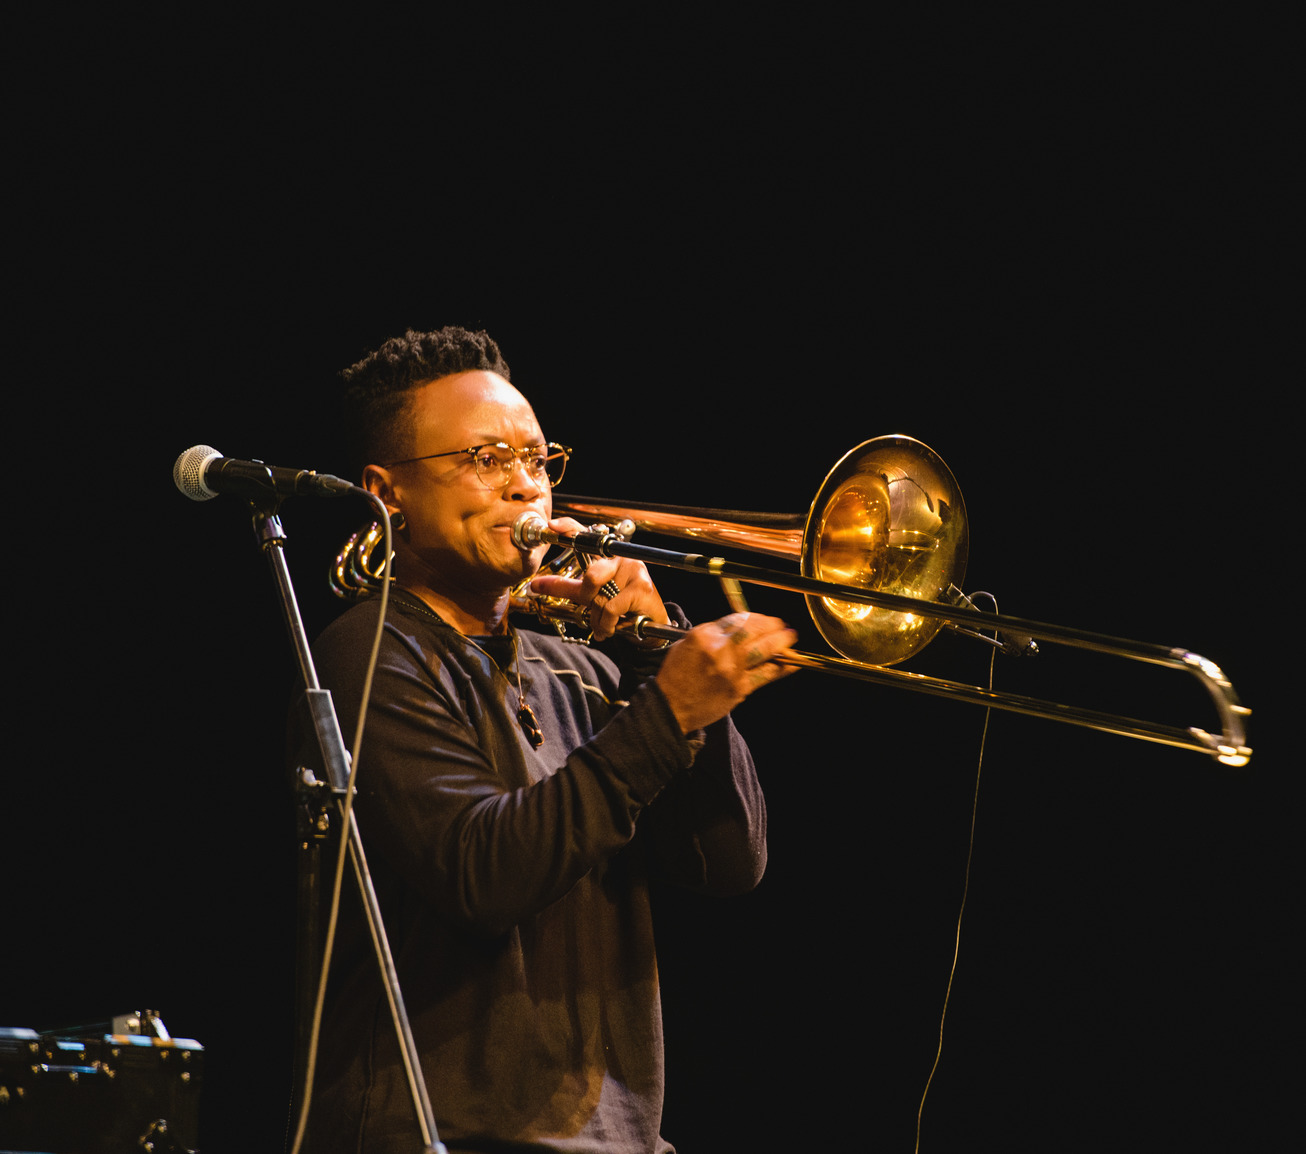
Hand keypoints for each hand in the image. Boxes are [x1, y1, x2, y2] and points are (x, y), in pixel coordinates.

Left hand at [526, 518, 670, 641]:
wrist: (652, 626)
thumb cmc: (622, 608)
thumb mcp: (591, 595)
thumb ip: (565, 588)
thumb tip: (536, 585)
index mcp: (607, 557)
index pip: (587, 536)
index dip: (569, 528)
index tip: (552, 526)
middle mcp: (621, 559)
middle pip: (591, 575)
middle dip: (587, 597)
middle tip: (593, 607)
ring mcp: (634, 571)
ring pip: (600, 597)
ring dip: (599, 619)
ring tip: (606, 624)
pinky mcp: (642, 588)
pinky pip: (612, 609)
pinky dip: (607, 624)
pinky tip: (614, 627)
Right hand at [656, 613, 798, 732]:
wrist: (671, 707)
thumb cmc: (677, 677)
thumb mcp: (687, 644)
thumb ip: (713, 635)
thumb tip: (739, 629)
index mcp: (704, 635)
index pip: (737, 619)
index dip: (754, 617)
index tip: (761, 619)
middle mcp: (720, 650)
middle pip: (754, 631)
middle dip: (771, 625)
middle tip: (780, 625)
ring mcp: (732, 670)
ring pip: (764, 650)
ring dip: (781, 641)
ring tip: (790, 637)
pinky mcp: (740, 688)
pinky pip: (766, 674)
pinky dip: (781, 667)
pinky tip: (791, 662)